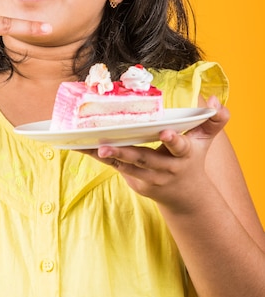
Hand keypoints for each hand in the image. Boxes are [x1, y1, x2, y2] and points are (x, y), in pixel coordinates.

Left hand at [91, 97, 229, 210]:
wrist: (185, 196)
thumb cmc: (193, 159)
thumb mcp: (205, 140)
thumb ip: (214, 120)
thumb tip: (215, 100)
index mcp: (184, 155)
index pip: (180, 147)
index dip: (173, 141)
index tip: (166, 133)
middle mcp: (166, 169)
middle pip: (144, 159)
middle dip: (125, 153)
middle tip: (106, 146)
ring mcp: (149, 178)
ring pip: (126, 166)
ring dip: (107, 156)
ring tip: (91, 146)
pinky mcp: (136, 183)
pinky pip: (117, 168)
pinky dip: (101, 158)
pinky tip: (82, 147)